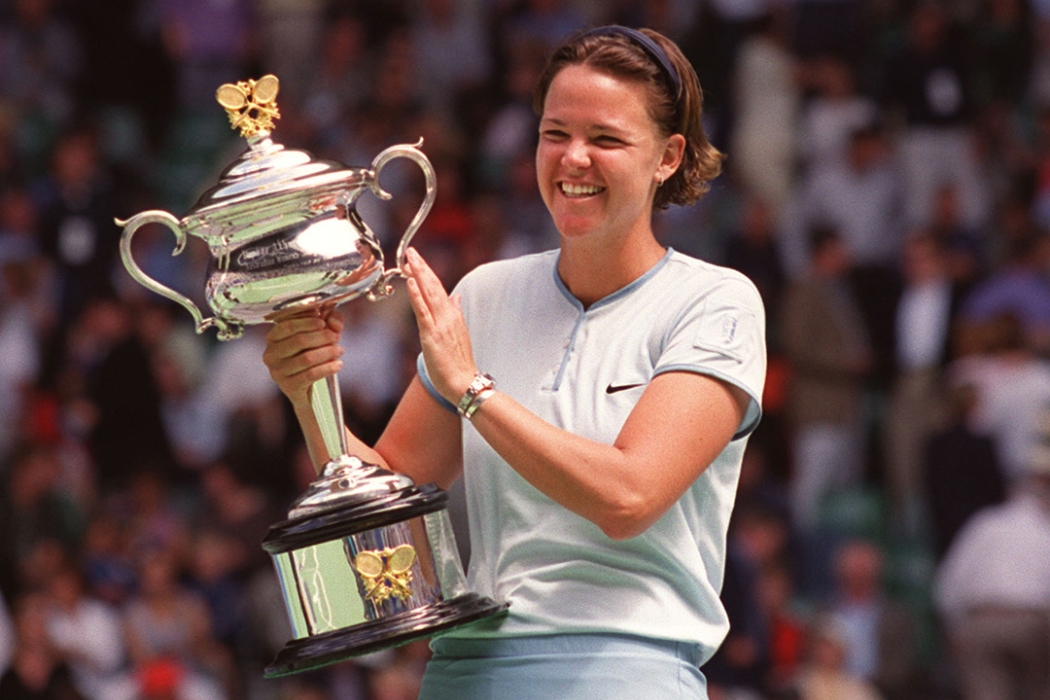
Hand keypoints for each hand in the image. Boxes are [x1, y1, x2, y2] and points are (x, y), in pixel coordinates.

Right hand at [262, 307, 343, 408]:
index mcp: (273, 337)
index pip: (287, 326)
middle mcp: (271, 354)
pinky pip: (311, 375)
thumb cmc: (311, 352)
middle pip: (299, 340)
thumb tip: (334, 323)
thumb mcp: (320, 332)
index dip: (307, 322)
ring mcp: (277, 372)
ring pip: (307, 358)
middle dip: (322, 337)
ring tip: (340, 350)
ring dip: (327, 352)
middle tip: (336, 337)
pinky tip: (338, 364)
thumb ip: (330, 320)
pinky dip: (327, 368)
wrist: (307, 387)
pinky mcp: (288, 386)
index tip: (323, 323)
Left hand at [403, 247, 476, 402]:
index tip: (416, 259)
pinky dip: (417, 296)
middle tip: (410, 251)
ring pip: (428, 294)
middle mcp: (448, 316)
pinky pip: (423, 312)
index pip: (438, 288)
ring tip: (409, 259)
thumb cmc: (459, 363)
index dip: (427, 273)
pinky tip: (411, 282)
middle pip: (433, 286)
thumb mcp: (459, 333)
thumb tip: (455, 297)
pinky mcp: (432, 335)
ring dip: (418, 275)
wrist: (463, 382)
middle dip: (421, 267)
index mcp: (452, 315)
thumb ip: (456, 313)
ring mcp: (440, 324)